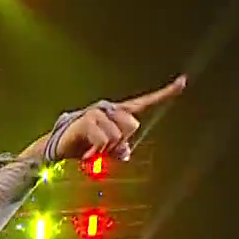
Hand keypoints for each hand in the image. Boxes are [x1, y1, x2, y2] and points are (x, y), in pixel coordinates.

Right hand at [42, 75, 186, 163]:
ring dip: (107, 150)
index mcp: (118, 113)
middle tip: (103, 151)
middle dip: (120, 143)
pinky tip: (87, 156)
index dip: (165, 93)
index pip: (145, 102)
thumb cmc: (82, 148)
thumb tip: (124, 153)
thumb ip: (119, 149)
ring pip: (118, 136)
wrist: (56, 149)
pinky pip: (104, 140)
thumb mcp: (106, 151)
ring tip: (93, 153)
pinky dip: (97, 152)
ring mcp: (97, 113)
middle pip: (132, 126)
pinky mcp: (87, 121)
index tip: (183, 81)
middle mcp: (109, 109)